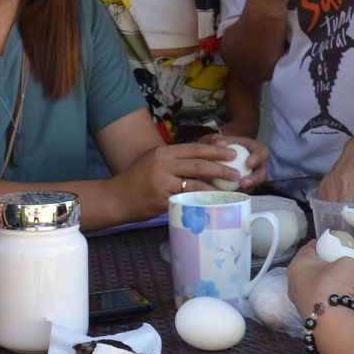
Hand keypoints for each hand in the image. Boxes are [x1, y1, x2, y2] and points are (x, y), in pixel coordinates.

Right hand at [114, 141, 254, 218]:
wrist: (116, 198)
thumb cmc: (136, 179)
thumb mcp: (152, 161)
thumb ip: (173, 159)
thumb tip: (202, 158)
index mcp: (163, 152)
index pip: (194, 149)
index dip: (215, 150)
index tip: (231, 153)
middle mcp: (162, 165)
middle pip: (198, 165)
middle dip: (220, 169)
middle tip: (236, 173)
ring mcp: (161, 183)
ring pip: (195, 184)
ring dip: (214, 188)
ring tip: (228, 191)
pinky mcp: (161, 200)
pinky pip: (186, 200)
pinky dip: (200, 202)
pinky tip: (212, 204)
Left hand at [202, 133, 269, 191]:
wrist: (208, 157)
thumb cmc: (214, 145)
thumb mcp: (213, 140)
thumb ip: (216, 140)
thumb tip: (220, 143)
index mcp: (253, 149)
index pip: (262, 152)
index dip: (259, 158)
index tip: (249, 163)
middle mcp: (255, 164)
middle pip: (263, 172)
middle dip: (256, 178)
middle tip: (244, 183)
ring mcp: (250, 177)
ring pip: (254, 185)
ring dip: (246, 190)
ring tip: (235, 194)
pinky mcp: (243, 188)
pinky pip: (243, 193)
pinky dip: (236, 195)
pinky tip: (226, 196)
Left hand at [286, 240, 353, 311]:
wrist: (332, 323)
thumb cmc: (333, 284)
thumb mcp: (351, 266)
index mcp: (299, 265)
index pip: (310, 248)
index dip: (324, 244)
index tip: (337, 243)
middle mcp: (299, 283)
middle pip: (326, 271)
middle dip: (348, 270)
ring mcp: (308, 302)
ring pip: (333, 288)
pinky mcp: (318, 318)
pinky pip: (335, 303)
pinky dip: (351, 300)